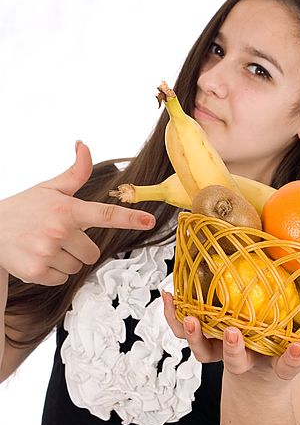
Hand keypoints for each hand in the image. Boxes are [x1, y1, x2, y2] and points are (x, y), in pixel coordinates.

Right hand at [0, 141, 155, 285]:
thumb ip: (75, 173)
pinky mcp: (36, 271)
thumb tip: (84, 145)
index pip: (105, 214)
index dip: (130, 218)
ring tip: (45, 245)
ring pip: (77, 266)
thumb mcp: (50, 188)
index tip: (149, 221)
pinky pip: (62, 278)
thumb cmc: (25, 208)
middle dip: (80, 246)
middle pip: (93, 252)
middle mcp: (59, 230)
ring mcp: (46, 252)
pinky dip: (52, 272)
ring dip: (65, 259)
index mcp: (67, 209)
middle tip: (58, 236)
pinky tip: (37, 257)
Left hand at [162, 290, 299, 381]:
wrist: (256, 377)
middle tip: (234, 332)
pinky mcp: (203, 341)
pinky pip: (184, 332)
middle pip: (235, 363)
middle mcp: (244, 362)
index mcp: (273, 365)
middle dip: (234, 350)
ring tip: (189, 313)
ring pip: (204, 351)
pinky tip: (169, 293)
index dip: (292, 360)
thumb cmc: (286, 351)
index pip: (286, 367)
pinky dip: (173, 315)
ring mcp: (220, 353)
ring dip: (196, 333)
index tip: (298, 349)